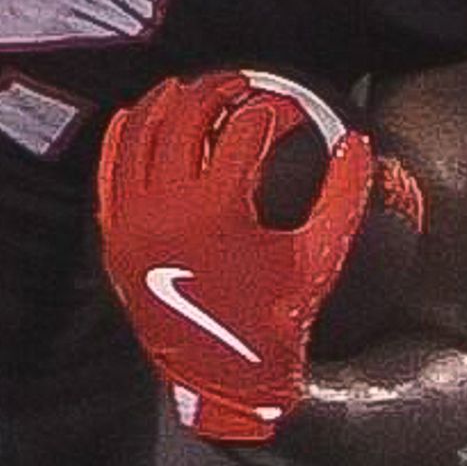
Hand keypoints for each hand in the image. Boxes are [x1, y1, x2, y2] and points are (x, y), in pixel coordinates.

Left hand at [96, 70, 381, 444]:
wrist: (227, 380)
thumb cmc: (276, 323)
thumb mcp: (318, 257)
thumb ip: (344, 195)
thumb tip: (358, 141)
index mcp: (216, 211)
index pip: (244, 131)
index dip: (273, 111)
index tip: (291, 112)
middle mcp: (165, 211)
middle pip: (186, 119)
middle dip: (217, 92)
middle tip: (241, 85)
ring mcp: (133, 224)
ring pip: (140, 136)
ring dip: (167, 104)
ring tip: (192, 89)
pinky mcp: (116, 239)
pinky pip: (108, 171)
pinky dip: (122, 137)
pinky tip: (139, 117)